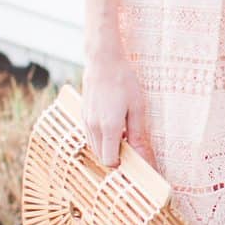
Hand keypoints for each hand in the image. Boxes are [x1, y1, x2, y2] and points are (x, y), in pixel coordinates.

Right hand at [81, 50, 152, 170]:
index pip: (109, 160)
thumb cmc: (124, 81)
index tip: (132, 156)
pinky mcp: (83, 114)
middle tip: (129, 145)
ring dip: (106, 147)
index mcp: (109, 127)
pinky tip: (112, 125)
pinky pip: (90, 135)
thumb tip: (141, 154)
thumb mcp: (137, 107)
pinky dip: (100, 138)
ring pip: (94, 147)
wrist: (103, 61)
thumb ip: (137, 134)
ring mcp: (86, 120)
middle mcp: (94, 127)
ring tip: (122, 133)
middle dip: (114, 156)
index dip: (121, 163)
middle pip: (101, 156)